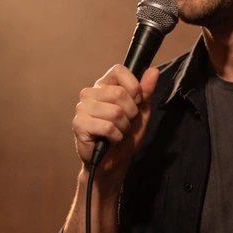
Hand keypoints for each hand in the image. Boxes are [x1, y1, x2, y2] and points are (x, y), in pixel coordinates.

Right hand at [72, 64, 159, 180]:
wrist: (114, 161)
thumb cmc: (125, 136)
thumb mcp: (141, 112)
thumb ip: (146, 91)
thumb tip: (153, 71)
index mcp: (104, 85)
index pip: (119, 70)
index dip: (134, 87)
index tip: (136, 102)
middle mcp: (90, 93)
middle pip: (120, 93)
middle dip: (131, 113)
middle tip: (126, 123)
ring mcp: (82, 108)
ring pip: (115, 112)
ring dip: (123, 127)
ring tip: (118, 132)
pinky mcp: (79, 124)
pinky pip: (107, 127)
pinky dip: (116, 136)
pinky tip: (110, 140)